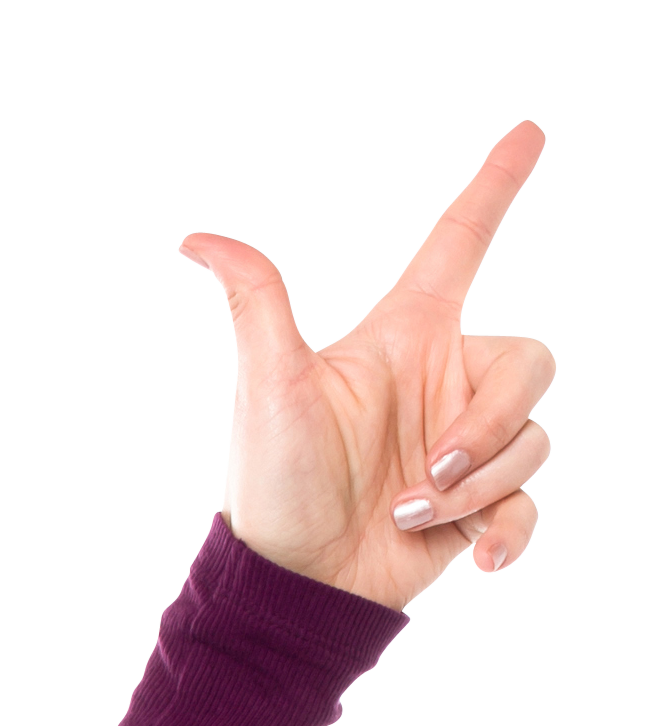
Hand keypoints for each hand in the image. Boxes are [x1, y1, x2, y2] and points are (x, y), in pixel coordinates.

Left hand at [182, 122, 552, 612]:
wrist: (293, 590)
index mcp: (406, 340)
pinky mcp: (476, 506)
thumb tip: (198, 240)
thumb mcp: (268, 391)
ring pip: (528, 440)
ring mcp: (463, 447)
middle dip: (489, 422)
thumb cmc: (272, 490)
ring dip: (476, 484)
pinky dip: (508, 529)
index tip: (527, 134)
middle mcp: (443, 385)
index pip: (461, 245)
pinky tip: (479, 558)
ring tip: (410, 514)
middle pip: (528, 366)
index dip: (494, 188)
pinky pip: (527, 503)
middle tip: (429, 465)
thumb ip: (258, 305)